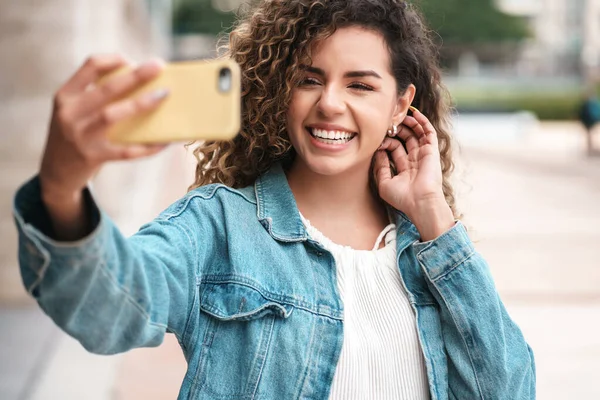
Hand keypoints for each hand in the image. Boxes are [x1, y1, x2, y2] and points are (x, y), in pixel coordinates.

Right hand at [40, 54, 168, 201]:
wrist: (56, 173)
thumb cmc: (74, 135)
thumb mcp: (74, 111)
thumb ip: (95, 97)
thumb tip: (141, 82)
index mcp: (65, 96)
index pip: (89, 66)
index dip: (113, 60)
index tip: (133, 61)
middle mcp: (69, 114)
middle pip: (106, 89)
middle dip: (135, 76)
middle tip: (158, 66)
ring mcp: (80, 137)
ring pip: (112, 115)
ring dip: (141, 103)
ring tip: (163, 95)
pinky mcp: (93, 157)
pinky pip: (126, 151)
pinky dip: (147, 146)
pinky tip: (165, 141)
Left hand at [374, 107, 453, 240]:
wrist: (420, 202)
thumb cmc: (403, 198)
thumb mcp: (384, 184)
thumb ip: (380, 168)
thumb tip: (378, 153)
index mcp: (405, 168)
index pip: (395, 149)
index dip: (386, 142)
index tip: (377, 141)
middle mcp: (415, 160)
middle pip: (405, 139)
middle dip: (396, 130)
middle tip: (387, 125)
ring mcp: (424, 155)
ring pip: (417, 133)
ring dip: (409, 123)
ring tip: (399, 115)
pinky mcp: (432, 151)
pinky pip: (429, 132)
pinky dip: (423, 122)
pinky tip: (414, 113)